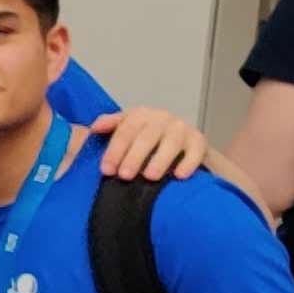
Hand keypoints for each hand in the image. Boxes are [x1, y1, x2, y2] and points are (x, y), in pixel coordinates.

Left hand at [90, 106, 212, 181]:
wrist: (180, 143)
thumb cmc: (145, 139)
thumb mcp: (125, 129)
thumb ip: (109, 126)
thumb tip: (94, 127)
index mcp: (140, 115)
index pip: (125, 130)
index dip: (114, 150)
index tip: (106, 170)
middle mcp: (161, 119)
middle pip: (147, 137)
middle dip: (134, 157)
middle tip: (124, 176)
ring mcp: (181, 129)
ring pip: (171, 142)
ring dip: (160, 160)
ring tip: (149, 177)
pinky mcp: (199, 141)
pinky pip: (196, 151)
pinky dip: (188, 162)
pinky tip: (179, 175)